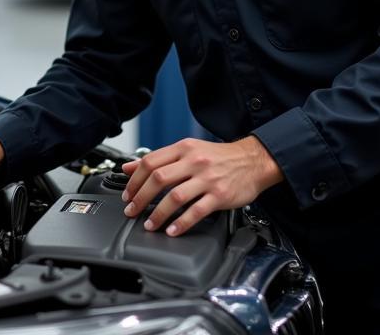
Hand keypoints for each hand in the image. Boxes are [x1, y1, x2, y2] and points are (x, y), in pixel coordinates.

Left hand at [120, 136, 282, 236]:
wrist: (252, 160)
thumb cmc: (218, 157)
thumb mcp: (188, 150)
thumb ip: (160, 159)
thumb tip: (129, 167)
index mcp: (183, 148)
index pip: (150, 162)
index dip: (134, 180)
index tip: (128, 194)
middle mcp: (193, 161)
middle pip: (158, 178)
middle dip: (140, 197)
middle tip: (132, 211)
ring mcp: (207, 178)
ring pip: (175, 196)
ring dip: (158, 214)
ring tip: (149, 224)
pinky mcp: (219, 195)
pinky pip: (196, 211)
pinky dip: (181, 223)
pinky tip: (172, 230)